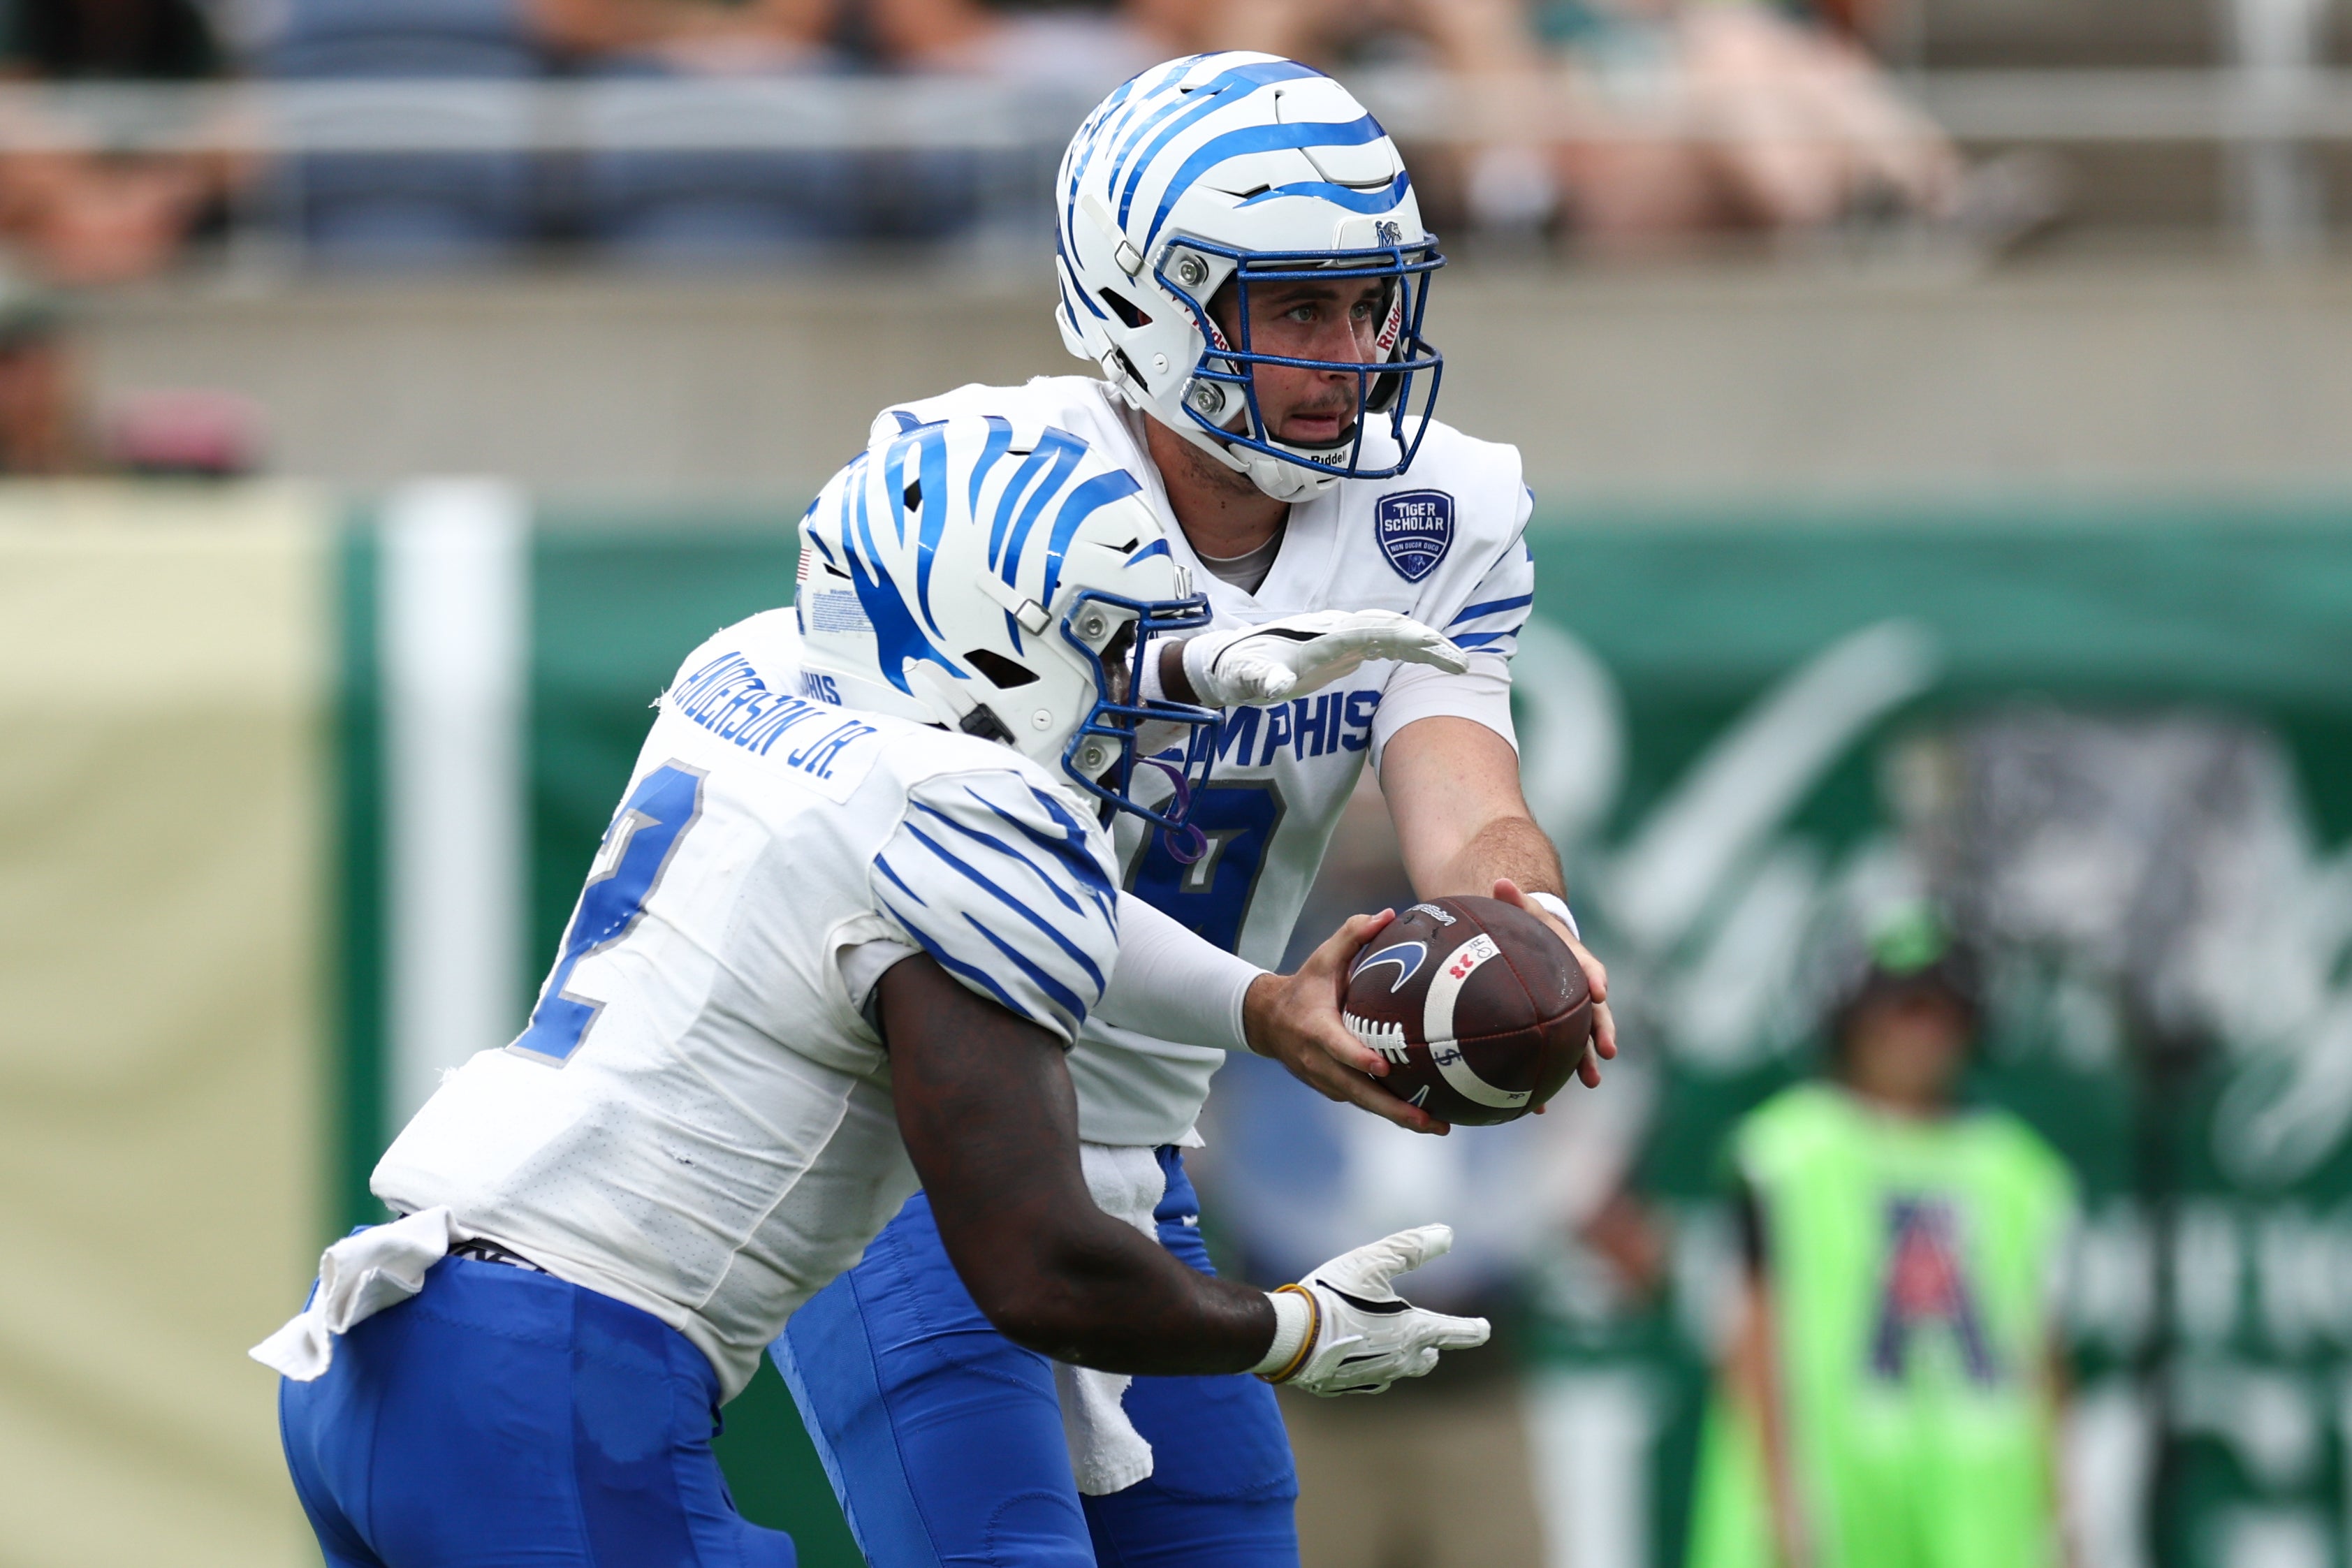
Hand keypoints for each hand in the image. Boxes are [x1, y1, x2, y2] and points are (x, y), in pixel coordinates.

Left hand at [1178, 610, 1467, 706]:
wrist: (1232, 662)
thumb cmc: (1238, 671)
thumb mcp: (1244, 678)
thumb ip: (1259, 679)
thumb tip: (1273, 686)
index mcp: (1320, 637)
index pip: (1367, 632)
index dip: (1399, 638)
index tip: (1430, 646)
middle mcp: (1336, 630)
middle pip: (1389, 627)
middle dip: (1426, 641)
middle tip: (1460, 663)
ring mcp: (1343, 636)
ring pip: (1392, 632)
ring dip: (1426, 645)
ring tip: (1459, 664)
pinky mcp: (1345, 648)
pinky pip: (1386, 643)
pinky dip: (1412, 649)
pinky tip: (1434, 659)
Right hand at [1243, 910, 1450, 1135]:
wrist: (1268, 1021)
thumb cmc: (1305, 986)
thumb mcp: (1323, 957)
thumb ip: (1353, 934)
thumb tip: (1388, 912)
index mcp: (1317, 1030)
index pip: (1338, 1048)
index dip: (1358, 1058)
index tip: (1383, 1067)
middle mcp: (1320, 1063)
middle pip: (1359, 1092)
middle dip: (1394, 1109)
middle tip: (1430, 1119)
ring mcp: (1326, 1081)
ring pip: (1365, 1103)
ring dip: (1398, 1117)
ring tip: (1438, 1126)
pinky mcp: (1334, 1089)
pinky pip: (1364, 1101)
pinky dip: (1390, 1110)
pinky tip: (1423, 1115)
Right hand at [1273, 1224, 1490, 1395]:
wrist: (1291, 1338)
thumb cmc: (1333, 1296)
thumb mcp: (1372, 1261)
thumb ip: (1410, 1248)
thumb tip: (1447, 1234)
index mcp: (1413, 1331)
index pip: (1455, 1332)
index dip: (1472, 1329)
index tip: (1484, 1329)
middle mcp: (1401, 1359)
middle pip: (1428, 1357)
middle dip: (1434, 1346)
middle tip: (1435, 1341)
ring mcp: (1376, 1377)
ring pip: (1402, 1370)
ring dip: (1405, 1357)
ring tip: (1398, 1346)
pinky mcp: (1350, 1386)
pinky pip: (1373, 1378)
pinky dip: (1375, 1365)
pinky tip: (1362, 1356)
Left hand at [1492, 877, 1615, 1089]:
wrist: (1529, 946)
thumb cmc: (1526, 928)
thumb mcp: (1521, 911)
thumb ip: (1514, 901)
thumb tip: (1500, 883)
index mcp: (1574, 960)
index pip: (1589, 968)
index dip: (1595, 978)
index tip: (1600, 991)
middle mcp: (1578, 991)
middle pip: (1594, 1012)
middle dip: (1602, 1032)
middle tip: (1607, 1053)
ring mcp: (1567, 1014)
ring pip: (1579, 1039)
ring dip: (1584, 1060)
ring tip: (1589, 1081)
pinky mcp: (1551, 1032)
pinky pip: (1551, 1056)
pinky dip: (1546, 1077)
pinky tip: (1538, 1103)